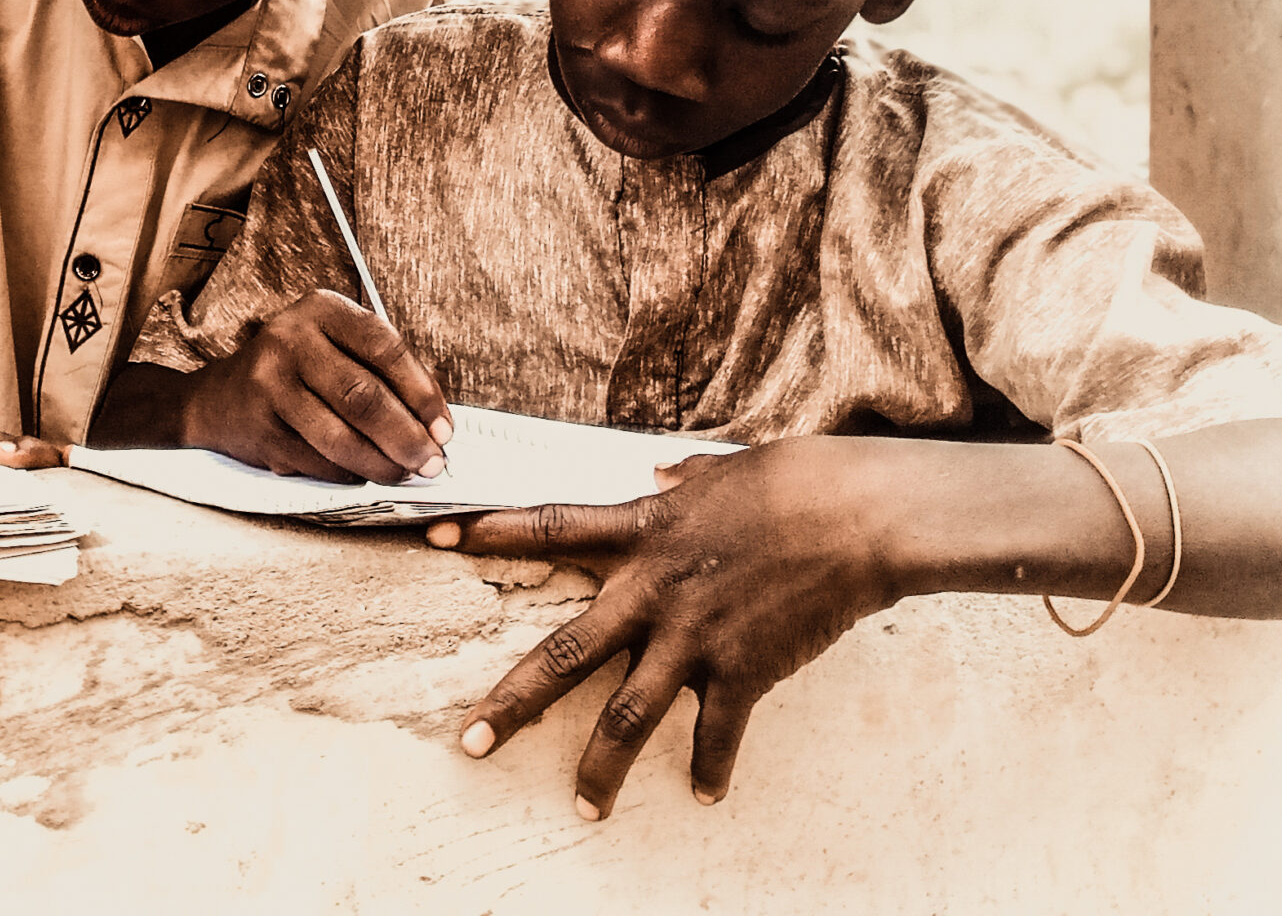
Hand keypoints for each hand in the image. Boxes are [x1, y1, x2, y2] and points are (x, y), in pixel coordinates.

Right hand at [177, 290, 451, 483]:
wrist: (217, 399)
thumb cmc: (296, 371)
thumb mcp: (334, 345)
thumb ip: (382, 372)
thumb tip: (435, 426)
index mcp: (320, 309)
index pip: (384, 348)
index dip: (422, 392)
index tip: (445, 429)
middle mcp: (290, 340)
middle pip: (363, 396)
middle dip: (407, 437)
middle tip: (433, 462)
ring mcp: (269, 384)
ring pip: (341, 436)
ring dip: (382, 463)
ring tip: (405, 474)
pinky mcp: (260, 428)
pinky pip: (318, 461)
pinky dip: (350, 473)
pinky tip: (364, 473)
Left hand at [431, 438, 897, 817]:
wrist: (850, 516)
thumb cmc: (786, 482)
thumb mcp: (715, 471)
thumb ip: (677, 481)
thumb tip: (661, 472)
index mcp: (637, 532)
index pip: (545, 528)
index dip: (484, 530)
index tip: (430, 535)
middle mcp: (650, 591)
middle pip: (564, 655)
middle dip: (512, 704)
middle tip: (470, 742)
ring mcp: (692, 637)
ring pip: (627, 716)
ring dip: (600, 770)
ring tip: (581, 809)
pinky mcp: (741, 672)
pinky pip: (716, 734)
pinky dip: (710, 767)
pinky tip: (704, 793)